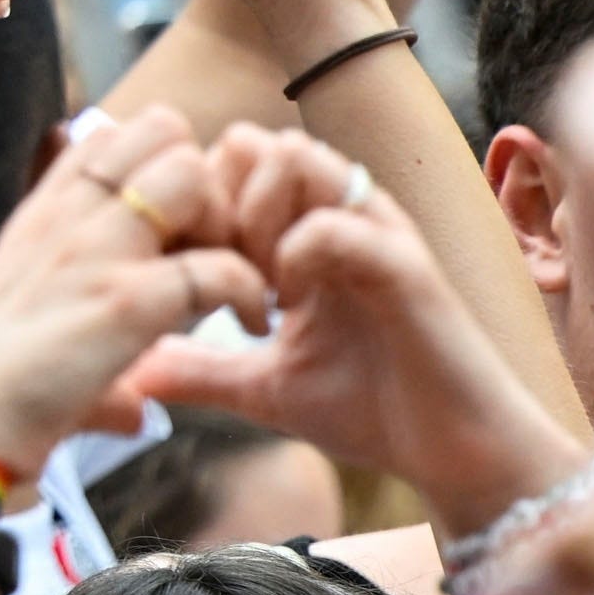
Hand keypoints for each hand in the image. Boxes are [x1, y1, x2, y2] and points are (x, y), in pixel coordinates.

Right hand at [0, 105, 268, 477]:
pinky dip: (252, 292)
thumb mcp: (38, 337)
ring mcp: (96, 250)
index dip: (166, 167)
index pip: (114, 134)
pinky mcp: (126, 300)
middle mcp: (68, 216)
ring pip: (192, 174)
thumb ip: (92, 348)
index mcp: (45, 214)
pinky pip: (220, 264)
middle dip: (210, 181)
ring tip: (237, 283)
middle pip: (162, 130)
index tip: (185, 233)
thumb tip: (137, 412)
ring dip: (232, 223)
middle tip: (222, 249)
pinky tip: (253, 326)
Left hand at [119, 130, 583, 533]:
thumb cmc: (378, 414)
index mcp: (308, 232)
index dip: (196, 210)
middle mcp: (342, 216)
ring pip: (291, 155)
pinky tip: (292, 308)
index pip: (229, 163)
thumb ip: (205, 368)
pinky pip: (329, 223)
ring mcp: (375, 231)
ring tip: (259, 287)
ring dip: (255, 217)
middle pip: (252, 141)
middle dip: (218, 203)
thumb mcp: (267, 387)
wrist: (456, 453)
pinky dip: (293, 258)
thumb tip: (137, 373)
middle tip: (223, 276)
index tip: (196, 279)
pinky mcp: (403, 263)